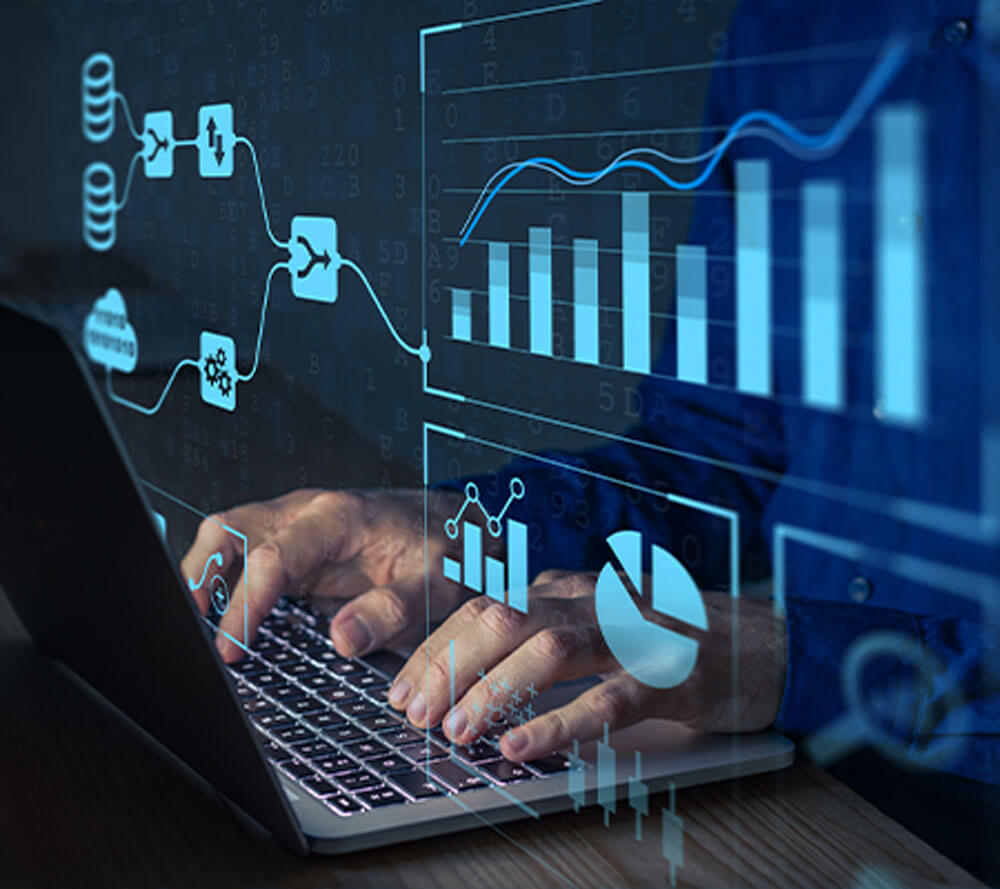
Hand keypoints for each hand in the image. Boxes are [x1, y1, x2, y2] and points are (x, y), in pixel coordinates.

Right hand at [180, 487, 473, 661]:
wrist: (455, 527)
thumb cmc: (444, 551)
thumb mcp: (434, 586)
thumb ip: (391, 611)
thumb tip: (342, 638)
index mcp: (338, 518)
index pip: (274, 555)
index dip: (245, 604)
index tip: (231, 648)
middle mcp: (307, 515)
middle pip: (230, 529)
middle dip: (197, 575)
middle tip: (187, 631)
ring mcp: (295, 528)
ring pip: (227, 538)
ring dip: (201, 578)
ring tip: (192, 630)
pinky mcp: (292, 547)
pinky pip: (243, 558)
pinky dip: (221, 584)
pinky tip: (217, 621)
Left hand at [386, 570, 785, 760]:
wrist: (761, 639)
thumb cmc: (666, 637)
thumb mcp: (595, 623)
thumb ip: (541, 635)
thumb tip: (470, 669)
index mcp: (569, 590)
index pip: (485, 605)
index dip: (436, 646)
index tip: (401, 687)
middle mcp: (593, 603)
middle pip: (504, 616)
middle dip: (449, 664)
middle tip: (414, 712)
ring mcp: (633, 635)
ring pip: (549, 649)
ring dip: (494, 690)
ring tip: (456, 730)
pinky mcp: (669, 675)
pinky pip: (608, 698)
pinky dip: (561, 723)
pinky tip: (524, 748)